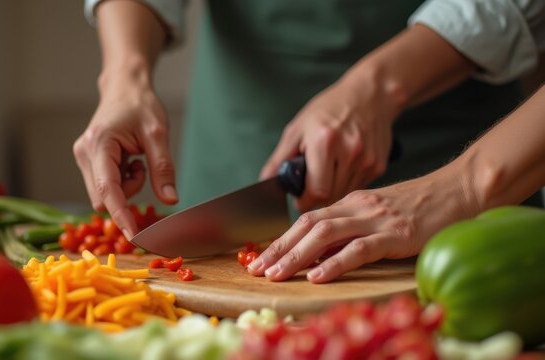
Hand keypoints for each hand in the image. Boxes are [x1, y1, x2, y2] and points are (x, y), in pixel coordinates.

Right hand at [73, 73, 176, 238]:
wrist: (124, 87)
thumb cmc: (140, 105)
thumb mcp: (158, 134)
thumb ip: (163, 168)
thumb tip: (170, 200)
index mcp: (99, 144)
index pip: (107, 190)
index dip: (121, 215)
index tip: (134, 236)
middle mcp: (84, 153)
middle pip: (103, 197)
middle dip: (127, 194)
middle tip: (142, 167)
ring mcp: (83, 158)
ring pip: (104, 194)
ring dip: (125, 187)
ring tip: (135, 161)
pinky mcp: (88, 161)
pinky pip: (104, 186)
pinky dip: (121, 182)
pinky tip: (128, 161)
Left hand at [247, 167, 478, 282]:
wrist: (457, 190)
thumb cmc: (420, 206)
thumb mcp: (378, 212)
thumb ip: (352, 227)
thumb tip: (323, 251)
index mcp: (351, 202)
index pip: (307, 219)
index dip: (281, 239)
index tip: (261, 257)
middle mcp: (357, 207)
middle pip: (308, 225)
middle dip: (279, 248)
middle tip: (256, 268)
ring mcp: (376, 219)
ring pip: (326, 235)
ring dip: (296, 256)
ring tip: (276, 274)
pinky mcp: (396, 233)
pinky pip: (359, 249)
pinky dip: (335, 263)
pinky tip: (317, 276)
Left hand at [260, 71, 404, 210]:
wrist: (370, 95)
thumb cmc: (329, 109)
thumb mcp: (298, 128)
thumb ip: (280, 158)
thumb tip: (265, 182)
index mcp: (326, 142)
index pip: (317, 192)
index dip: (304, 201)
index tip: (299, 199)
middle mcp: (350, 152)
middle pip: (330, 197)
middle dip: (316, 197)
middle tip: (310, 184)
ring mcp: (367, 160)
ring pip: (344, 195)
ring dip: (332, 191)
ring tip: (327, 171)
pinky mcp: (378, 165)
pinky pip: (357, 187)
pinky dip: (346, 183)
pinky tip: (343, 167)